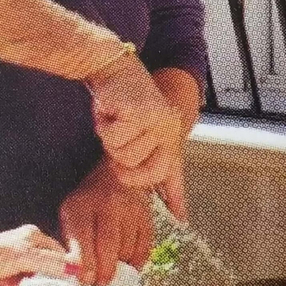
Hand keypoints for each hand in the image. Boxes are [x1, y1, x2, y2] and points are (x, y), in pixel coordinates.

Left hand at [0, 224, 71, 285]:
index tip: (68, 282)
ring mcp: (17, 261)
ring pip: (33, 280)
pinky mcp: (8, 275)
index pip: (59, 252)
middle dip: (38, 279)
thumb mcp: (23, 258)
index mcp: (32, 236)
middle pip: (47, 268)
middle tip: (30, 283)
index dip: (64, 267)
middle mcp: (26, 246)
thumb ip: (50, 263)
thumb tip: (73, 267)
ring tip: (10, 284)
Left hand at [59, 160, 154, 285]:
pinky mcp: (146, 215)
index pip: (82, 238)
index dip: (85, 263)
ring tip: (112, 272)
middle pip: (108, 245)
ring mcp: (129, 208)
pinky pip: (144, 246)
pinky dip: (137, 260)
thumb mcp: (70, 217)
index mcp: (80, 205)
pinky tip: (128, 265)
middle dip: (105, 271)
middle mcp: (106, 204)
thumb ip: (71, 244)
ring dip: (120, 266)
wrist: (113, 176)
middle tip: (101, 284)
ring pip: (127, 248)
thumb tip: (78, 275)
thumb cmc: (87, 204)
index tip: (86, 280)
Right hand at [85, 53, 187, 202]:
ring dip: (111, 142)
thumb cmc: (121, 100)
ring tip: (115, 122)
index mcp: (169, 136)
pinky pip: (115, 139)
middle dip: (126, 169)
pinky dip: (104, 127)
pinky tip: (109, 113)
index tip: (181, 218)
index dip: (176, 197)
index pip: (174, 173)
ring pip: (126, 156)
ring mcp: (157, 122)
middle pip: (147, 172)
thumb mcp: (135, 130)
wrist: (114, 67)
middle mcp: (168, 130)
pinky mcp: (141, 113)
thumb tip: (144, 187)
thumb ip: (140, 155)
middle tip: (114, 153)